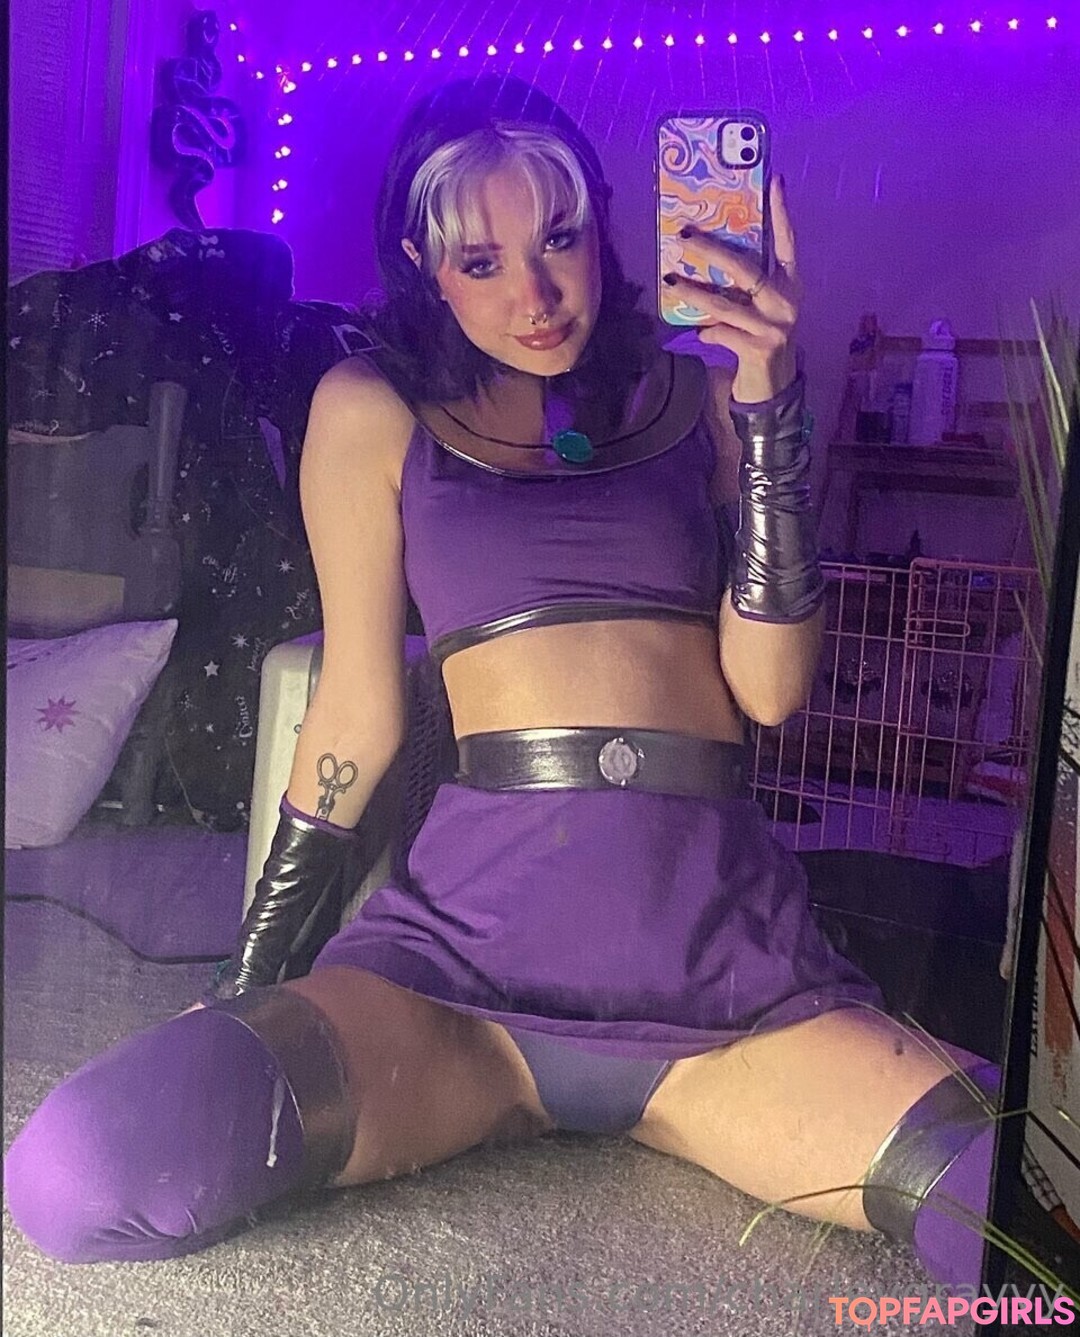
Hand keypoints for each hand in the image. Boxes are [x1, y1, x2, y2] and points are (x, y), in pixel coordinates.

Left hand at [663, 176, 801, 403]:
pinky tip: (696, 331)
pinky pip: (723, 333)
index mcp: (790, 284)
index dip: (782, 213)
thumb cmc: (759, 335)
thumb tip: (705, 251)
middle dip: (712, 250)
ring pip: (726, 304)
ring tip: (670, 280)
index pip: (788, 242)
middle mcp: (786, 301)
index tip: (775, 181)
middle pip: (746, 269)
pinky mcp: (759, 349)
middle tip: (684, 235)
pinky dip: (707, 331)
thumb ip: (745, 283)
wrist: (772, 383)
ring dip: (695, 292)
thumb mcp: (760, 305)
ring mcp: (774, 326)